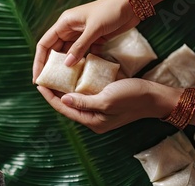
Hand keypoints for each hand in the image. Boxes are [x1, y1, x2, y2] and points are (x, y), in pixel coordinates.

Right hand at [32, 0, 139, 82]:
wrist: (132, 4)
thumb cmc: (111, 11)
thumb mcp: (94, 29)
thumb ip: (80, 47)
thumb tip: (66, 65)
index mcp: (65, 23)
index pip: (45, 44)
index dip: (39, 61)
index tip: (37, 77)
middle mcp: (70, 29)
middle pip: (55, 51)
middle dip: (52, 67)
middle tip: (50, 84)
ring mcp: (82, 35)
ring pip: (69, 54)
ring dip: (67, 67)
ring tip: (64, 84)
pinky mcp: (94, 40)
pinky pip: (83, 54)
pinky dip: (82, 64)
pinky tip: (81, 76)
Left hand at [37, 78, 181, 132]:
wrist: (155, 96)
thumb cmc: (131, 98)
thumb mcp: (106, 100)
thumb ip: (83, 102)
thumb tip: (63, 100)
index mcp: (93, 121)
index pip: (65, 109)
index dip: (51, 97)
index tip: (39, 84)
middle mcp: (95, 116)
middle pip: (69, 104)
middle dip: (56, 92)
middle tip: (45, 77)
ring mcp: (101, 107)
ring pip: (78, 97)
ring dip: (67, 87)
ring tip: (56, 74)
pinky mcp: (107, 98)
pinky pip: (89, 92)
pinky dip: (81, 83)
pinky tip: (75, 72)